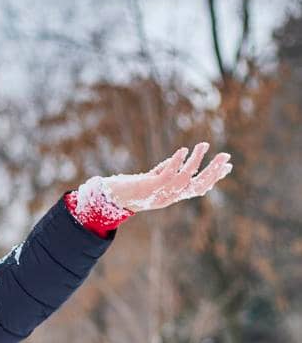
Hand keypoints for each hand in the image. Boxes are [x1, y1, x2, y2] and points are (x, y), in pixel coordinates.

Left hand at [103, 143, 231, 212]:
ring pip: (185, 179)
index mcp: (174, 196)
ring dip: (196, 162)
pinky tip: (183, 150)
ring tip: (203, 145)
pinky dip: (176, 162)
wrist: (113, 197)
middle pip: (198, 186)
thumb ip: (169, 169)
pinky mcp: (151, 187)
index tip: (229, 165)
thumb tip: (183, 155)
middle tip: (226, 156)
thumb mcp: (156, 178)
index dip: (215, 178)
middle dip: (213, 171)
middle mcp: (170, 197)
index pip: (200, 188)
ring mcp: (161, 193)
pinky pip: (168, 175)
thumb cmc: (134, 187)